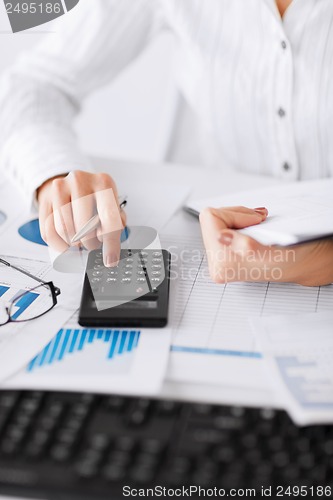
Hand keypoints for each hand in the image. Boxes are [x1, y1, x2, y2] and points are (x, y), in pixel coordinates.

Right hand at [37, 171, 126, 266]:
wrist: (70, 185)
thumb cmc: (94, 200)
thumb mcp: (111, 207)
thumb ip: (114, 226)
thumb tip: (110, 251)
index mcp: (103, 183)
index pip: (108, 217)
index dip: (110, 243)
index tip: (110, 260)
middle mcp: (80, 181)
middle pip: (84, 226)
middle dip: (90, 244)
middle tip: (93, 244)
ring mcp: (60, 188)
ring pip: (65, 230)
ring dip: (74, 244)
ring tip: (80, 239)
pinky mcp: (45, 199)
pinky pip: (48, 231)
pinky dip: (59, 244)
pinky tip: (67, 241)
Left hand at [199, 206, 332, 285]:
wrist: (301, 263)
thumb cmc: (292, 258)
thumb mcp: (274, 251)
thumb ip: (247, 246)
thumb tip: (221, 236)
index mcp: (223, 263)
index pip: (212, 217)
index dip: (237, 213)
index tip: (255, 221)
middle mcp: (216, 265)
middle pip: (212, 219)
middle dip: (237, 215)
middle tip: (259, 222)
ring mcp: (218, 261)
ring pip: (217, 221)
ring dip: (240, 219)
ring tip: (259, 226)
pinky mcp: (222, 256)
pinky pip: (222, 226)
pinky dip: (240, 222)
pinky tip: (254, 230)